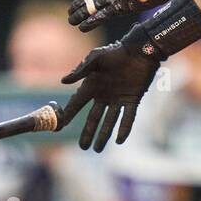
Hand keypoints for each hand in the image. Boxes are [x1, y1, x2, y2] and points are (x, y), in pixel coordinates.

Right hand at [57, 31, 160, 150]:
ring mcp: (118, 99)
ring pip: (109, 121)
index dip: (69, 114)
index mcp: (92, 85)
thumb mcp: (95, 58)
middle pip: (93, 118)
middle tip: (82, 148)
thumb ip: (81, 70)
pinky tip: (119, 140)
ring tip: (97, 149)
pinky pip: (128, 117)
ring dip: (103, 135)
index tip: (61, 126)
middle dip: (88, 133)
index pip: (77, 103)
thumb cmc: (115, 52)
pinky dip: (124, 128)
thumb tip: (63, 82)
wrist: (139, 50)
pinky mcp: (133, 99)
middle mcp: (104, 95)